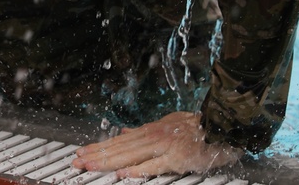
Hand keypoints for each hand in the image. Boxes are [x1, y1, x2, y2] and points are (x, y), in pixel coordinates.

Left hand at [72, 111, 242, 177]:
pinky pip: (153, 165)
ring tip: (90, 166)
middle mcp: (152, 136)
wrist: (221, 125)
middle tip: (77, 161)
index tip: (81, 152)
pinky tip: (123, 174)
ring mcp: (163, 147)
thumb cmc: (196, 128)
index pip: (117, 140)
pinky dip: (137, 170)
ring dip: (108, 162)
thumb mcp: (165, 125)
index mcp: (148, 131)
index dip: (98, 147)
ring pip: (129, 155)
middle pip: (118, 147)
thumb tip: (124, 131)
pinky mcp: (177, 158)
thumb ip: (143, 132)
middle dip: (95, 155)